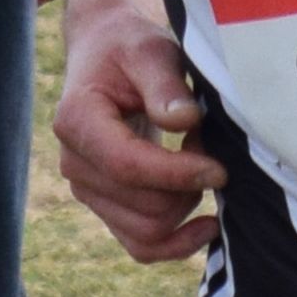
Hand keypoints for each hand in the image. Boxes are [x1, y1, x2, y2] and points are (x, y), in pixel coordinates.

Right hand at [56, 0, 222, 263]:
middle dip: (189, 188)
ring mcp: (87, 190)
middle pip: (143, 207)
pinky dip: (178, 242)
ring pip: (146, 233)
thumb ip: (166, 84)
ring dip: (187, 208)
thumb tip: (185, 122)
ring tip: (204, 168)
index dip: (178, 174)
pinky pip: (142, 247)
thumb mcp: (151, 51)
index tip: (221, 170)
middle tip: (213, 152)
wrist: (104, 58)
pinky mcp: (105, 207)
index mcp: (78, 120)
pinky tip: (208, 224)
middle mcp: (75, 163)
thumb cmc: (129, 49)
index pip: (128, 165)